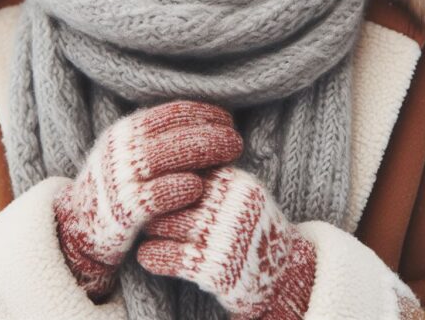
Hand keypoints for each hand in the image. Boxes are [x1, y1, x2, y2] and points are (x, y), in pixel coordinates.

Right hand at [53, 100, 242, 300]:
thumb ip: (158, 138)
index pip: (170, 113)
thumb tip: (205, 120)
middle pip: (173, 134)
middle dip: (210, 134)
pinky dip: (178, 188)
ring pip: (166, 158)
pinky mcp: (123, 211)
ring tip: (232, 155)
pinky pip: (155, 196)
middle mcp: (121, 151)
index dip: (203, 113)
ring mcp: (120, 180)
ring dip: (203, 153)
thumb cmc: (119, 186)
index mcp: (125, 132)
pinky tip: (199, 186)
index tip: (227, 119)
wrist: (81, 226)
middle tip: (237, 139)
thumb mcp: (130, 153)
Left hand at [137, 166, 316, 318]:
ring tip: (145, 227)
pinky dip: (153, 255)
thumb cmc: (252, 226)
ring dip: (151, 226)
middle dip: (155, 201)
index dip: (167, 174)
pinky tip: (146, 254)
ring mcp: (223, 236)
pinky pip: (171, 257)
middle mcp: (229, 206)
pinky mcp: (217, 268)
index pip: (187, 168)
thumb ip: (212, 175)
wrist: (280, 272)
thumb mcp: (241, 191)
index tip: (152, 179)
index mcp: (235, 182)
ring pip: (167, 223)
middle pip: (173, 194)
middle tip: (143, 205)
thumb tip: (169, 152)